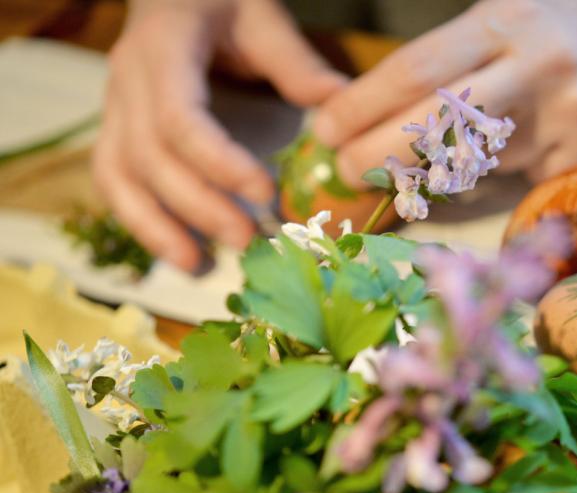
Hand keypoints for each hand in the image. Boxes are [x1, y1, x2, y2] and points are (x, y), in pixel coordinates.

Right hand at [93, 0, 345, 270]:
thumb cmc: (221, 1)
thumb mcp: (261, 17)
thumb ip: (297, 64)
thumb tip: (345, 109)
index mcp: (163, 48)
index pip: (180, 118)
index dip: (218, 162)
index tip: (264, 192)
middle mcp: (127, 80)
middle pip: (149, 156)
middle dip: (196, 205)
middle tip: (246, 239)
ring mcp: (114, 106)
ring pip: (118, 175)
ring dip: (155, 226)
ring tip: (198, 265)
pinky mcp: (116, 128)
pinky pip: (113, 180)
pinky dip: (139, 220)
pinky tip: (175, 250)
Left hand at [312, 0, 576, 188]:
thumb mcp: (523, 1)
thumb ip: (462, 46)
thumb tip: (388, 101)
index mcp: (508, 18)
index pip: (414, 71)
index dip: (359, 106)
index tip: (323, 130)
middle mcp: (538, 68)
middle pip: (435, 127)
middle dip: (376, 155)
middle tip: (344, 171)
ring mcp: (573, 120)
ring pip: (477, 170)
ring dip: (425, 184)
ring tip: (394, 186)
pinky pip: (526, 191)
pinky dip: (490, 197)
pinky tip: (468, 194)